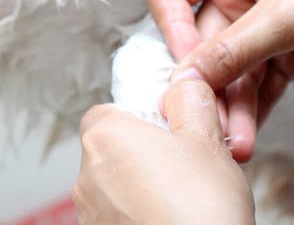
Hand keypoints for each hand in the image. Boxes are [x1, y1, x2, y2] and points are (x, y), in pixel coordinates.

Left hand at [74, 79, 253, 224]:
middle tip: (183, 169)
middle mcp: (86, 177)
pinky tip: (171, 222)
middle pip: (112, 150)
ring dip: (141, 191)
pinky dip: (139, 219)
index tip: (169, 131)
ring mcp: (90, 217)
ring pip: (115, 190)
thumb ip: (191, 101)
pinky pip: (118, 220)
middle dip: (144, 156)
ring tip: (182, 203)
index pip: (107, 112)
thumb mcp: (207, 140)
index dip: (140, 119)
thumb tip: (187, 84)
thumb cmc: (199, 212)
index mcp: (104, 137)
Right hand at [143, 0, 293, 160]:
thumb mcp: (285, 15)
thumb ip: (233, 48)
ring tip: (236, 140)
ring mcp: (258, 18)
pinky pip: (255, 80)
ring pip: (228, 67)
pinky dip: (252, 107)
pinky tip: (248, 131)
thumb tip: (187, 75)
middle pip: (200, 38)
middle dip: (209, 82)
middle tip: (208, 119)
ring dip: (231, 104)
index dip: (173, 27)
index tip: (188, 67)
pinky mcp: (281, 47)